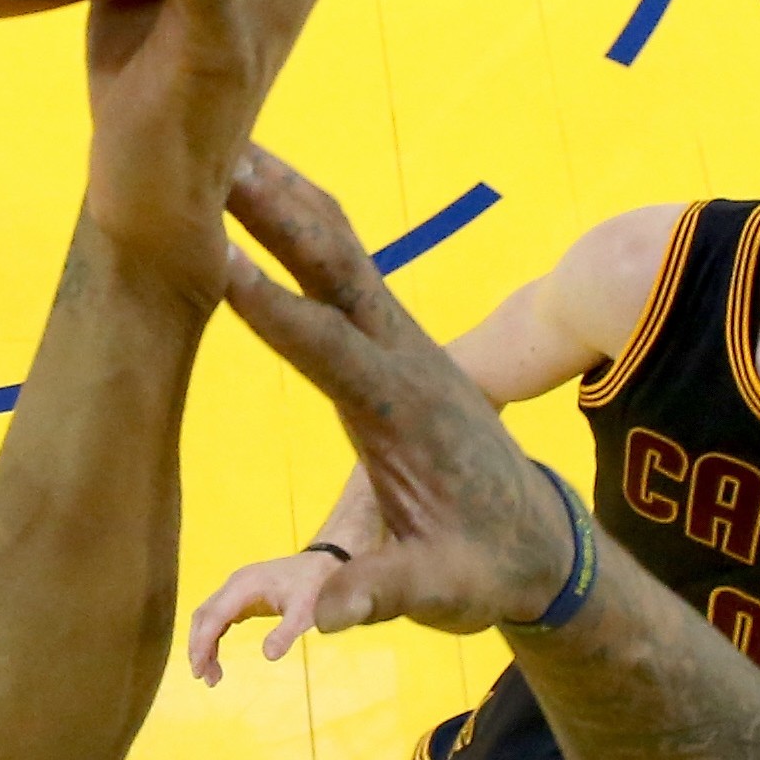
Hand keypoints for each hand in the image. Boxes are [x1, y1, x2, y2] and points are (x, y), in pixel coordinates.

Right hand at [183, 550, 343, 680]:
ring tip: (212, 675)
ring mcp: (235, 588)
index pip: (213, 617)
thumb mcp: (304, 613)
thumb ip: (285, 633)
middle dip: (198, 648)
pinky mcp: (240, 595)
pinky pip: (219, 617)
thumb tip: (267, 656)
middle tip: (203, 678)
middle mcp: (233, 585)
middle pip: (203, 617)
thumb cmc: (312, 587)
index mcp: (243, 586)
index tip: (198, 670)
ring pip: (208, 618)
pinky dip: (214, 638)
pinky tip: (217, 656)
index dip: (202, 644)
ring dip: (204, 645)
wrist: (320, 564)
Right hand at [215, 150, 580, 634]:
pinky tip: (263, 180)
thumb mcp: (444, 595)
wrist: (546, 542)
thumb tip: (318, 622)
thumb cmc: (487, 570)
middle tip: (217, 151)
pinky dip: (302, 213)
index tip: (213, 255)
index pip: (325, 347)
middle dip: (275, 209)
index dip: (268, 303)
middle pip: (334, 267)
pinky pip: (343, 259)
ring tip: (225, 137)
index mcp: (403, 410)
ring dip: (286, 193)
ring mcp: (401, 339)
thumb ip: (382, 596)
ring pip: (340, 247)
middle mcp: (404, 356)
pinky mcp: (392, 338)